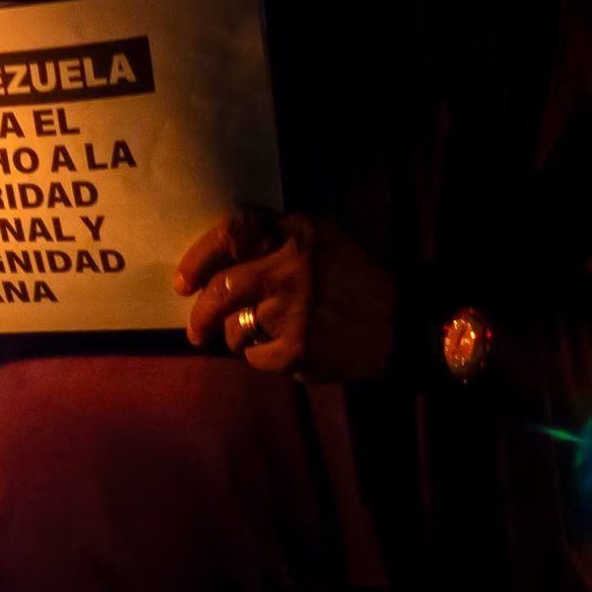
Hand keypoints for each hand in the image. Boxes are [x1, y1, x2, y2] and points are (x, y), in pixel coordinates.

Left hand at [175, 206, 395, 382]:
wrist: (405, 328)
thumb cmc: (359, 283)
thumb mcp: (328, 242)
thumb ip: (280, 239)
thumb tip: (219, 256)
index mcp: (300, 234)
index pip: (232, 233)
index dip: (200, 257)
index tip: (185, 280)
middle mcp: (293, 268)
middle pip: (221, 288)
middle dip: (199, 313)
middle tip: (195, 328)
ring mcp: (295, 310)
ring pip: (234, 327)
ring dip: (235, 337)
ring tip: (253, 340)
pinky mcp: (298, 348)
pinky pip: (254, 357)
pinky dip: (259, 359)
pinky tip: (279, 353)